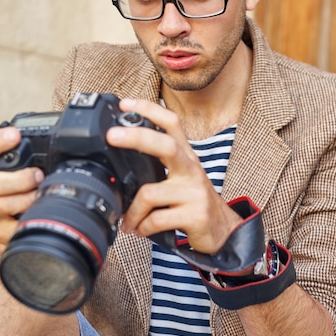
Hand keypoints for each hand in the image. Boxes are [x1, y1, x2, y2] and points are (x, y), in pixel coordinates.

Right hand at [0, 127, 43, 254]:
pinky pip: (9, 231)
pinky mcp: (1, 233)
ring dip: (24, 200)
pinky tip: (37, 217)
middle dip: (17, 179)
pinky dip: (26, 223)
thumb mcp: (34, 169)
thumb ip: (42, 156)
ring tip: (41, 196)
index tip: (15, 135)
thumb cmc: (32, 190)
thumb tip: (77, 141)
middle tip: (39, 175)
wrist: (24, 223)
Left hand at [106, 98, 240, 253]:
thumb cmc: (193, 203)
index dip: (149, 109)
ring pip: (149, 193)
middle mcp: (191, 170)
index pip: (171, 123)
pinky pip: (156, 220)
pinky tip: (141, 230)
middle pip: (166, 145)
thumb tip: (120, 158)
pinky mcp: (195, 216)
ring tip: (128, 221)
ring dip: (132, 211)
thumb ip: (158, 166)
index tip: (125, 103)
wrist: (223, 232)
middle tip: (111, 136)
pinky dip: (143, 227)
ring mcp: (194, 193)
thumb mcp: (180, 178)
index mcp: (186, 157)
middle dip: (136, 137)